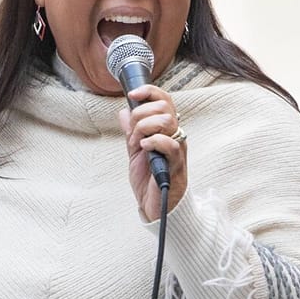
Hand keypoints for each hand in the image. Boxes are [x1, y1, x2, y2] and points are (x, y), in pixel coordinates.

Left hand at [117, 84, 187, 222]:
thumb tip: (123, 111)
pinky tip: (144, 148)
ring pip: (167, 121)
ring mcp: (177, 149)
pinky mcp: (175, 164)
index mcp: (165, 130)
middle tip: (132, 133)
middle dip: (141, 114)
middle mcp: (174, 136)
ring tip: (137, 143)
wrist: (155, 206)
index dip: (149, 92)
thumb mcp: (135, 152)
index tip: (132, 94)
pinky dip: (153, 141)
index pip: (164, 100)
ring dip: (145, 127)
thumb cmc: (150, 180)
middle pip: (164, 106)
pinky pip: (170, 144)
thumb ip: (131, 132)